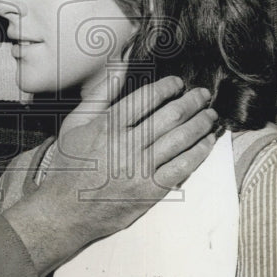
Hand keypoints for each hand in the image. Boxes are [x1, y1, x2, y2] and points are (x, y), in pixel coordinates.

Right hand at [3, 76, 216, 276]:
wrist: (66, 209)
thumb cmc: (70, 164)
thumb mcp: (75, 123)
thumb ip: (100, 94)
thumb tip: (120, 67)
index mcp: (108, 125)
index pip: (147, 97)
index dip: (167, 87)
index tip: (177, 83)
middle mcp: (126, 144)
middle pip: (171, 116)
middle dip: (192, 101)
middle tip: (202, 95)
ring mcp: (140, 169)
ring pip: (181, 139)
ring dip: (201, 124)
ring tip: (210, 116)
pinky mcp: (151, 191)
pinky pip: (183, 167)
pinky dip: (199, 152)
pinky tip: (206, 142)